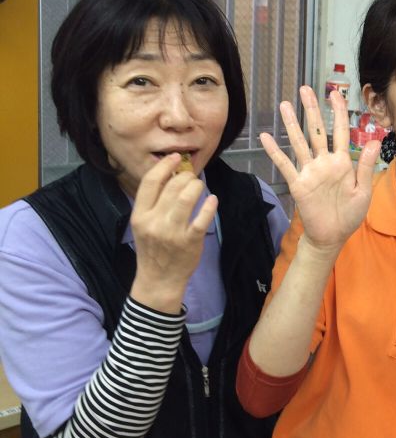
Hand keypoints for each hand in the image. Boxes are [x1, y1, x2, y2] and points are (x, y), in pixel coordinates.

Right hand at [130, 153, 216, 312]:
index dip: (164, 166)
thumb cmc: (153, 249)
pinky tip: (212, 200)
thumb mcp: (143, 225)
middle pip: (171, 187)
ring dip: (196, 186)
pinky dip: (209, 205)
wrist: (159, 279)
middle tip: (191, 177)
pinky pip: (202, 218)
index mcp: (140, 215)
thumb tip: (171, 176)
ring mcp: (172, 232)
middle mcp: (154, 222)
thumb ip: (153, 203)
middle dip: (185, 176)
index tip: (175, 157)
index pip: (149, 182)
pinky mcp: (190, 241)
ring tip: (199, 186)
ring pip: (186, 198)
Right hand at [260, 86, 379, 252]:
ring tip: (284, 105)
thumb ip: (366, 166)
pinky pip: (286, 165)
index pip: (341, 131)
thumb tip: (374, 140)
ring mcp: (310, 172)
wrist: (332, 236)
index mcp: (343, 162)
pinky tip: (265, 137)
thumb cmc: (350, 215)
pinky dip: (275, 152)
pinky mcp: (298, 184)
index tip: (335, 93)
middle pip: (317, 131)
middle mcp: (325, 162)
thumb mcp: (363, 191)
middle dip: (312, 110)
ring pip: (300, 143)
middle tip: (305, 89)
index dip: (338, 112)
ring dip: (292, 124)